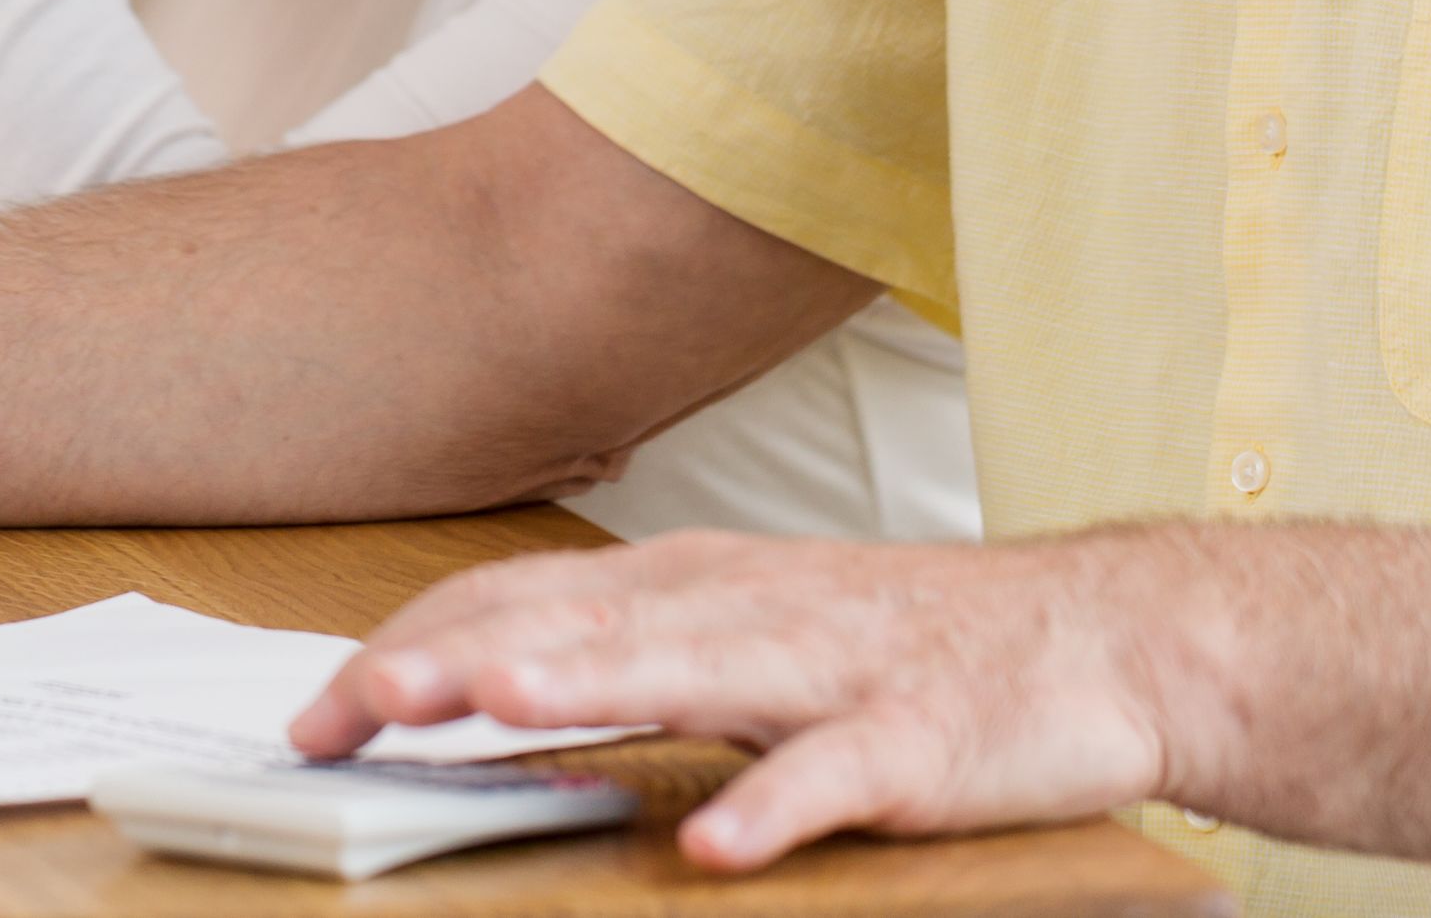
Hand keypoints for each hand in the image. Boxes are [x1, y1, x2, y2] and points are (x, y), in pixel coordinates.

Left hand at [288, 531, 1175, 871]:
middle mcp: (748, 606)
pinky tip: (718, 847)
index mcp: (696, 583)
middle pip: (581, 621)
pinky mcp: (924, 736)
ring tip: (494, 707)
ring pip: (694, 669)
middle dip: (459, 657)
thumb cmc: (910, 644)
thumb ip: (627, 646)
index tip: (319, 705)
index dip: (419, 642)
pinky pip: (840, 774)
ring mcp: (837, 668)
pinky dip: (778, 805)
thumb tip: (480, 671)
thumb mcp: (748, 628)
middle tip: (353, 699)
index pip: (525, 597)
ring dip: (591, 683)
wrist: (1110, 638)